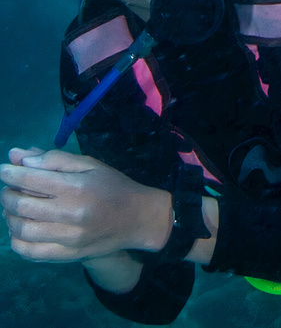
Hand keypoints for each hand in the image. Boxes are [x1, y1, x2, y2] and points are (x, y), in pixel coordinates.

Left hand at [1, 147, 171, 262]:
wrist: (136, 219)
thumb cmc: (112, 186)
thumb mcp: (90, 165)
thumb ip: (54, 160)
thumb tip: (18, 156)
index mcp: (78, 187)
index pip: (33, 180)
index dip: (12, 174)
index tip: (3, 170)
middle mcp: (72, 214)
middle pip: (23, 205)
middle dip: (8, 194)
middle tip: (9, 188)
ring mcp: (68, 238)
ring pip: (21, 230)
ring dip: (9, 216)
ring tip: (13, 207)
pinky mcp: (66, 255)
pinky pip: (29, 251)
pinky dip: (16, 239)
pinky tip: (20, 228)